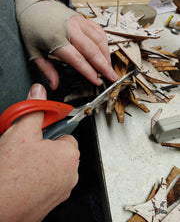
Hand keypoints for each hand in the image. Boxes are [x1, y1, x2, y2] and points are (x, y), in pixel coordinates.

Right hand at [0, 84, 79, 221]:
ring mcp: (61, 191)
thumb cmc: (9, 175)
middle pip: (59, 150)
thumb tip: (39, 93)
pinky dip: (38, 178)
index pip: (66, 134)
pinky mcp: (50, 202)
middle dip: (45, 147)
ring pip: (53, 167)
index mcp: (69, 155)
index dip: (50, 132)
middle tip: (26, 149)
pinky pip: (47, 182)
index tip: (39, 133)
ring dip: (40, 163)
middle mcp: (71, 175)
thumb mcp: (21, 132)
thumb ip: (34, 109)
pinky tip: (23, 177)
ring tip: (22, 165)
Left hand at [35, 15, 117, 88]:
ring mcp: (79, 23)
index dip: (89, 72)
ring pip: (99, 40)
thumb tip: (54, 85)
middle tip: (112, 77)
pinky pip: (98, 31)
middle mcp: (71, 30)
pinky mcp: (83, 19)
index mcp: (57, 40)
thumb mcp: (34, 52)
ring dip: (106, 55)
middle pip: (92, 51)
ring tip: (109, 67)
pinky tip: (105, 52)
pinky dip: (104, 42)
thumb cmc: (33, 29)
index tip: (97, 81)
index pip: (78, 60)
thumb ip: (46, 70)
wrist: (33, 6)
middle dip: (104, 66)